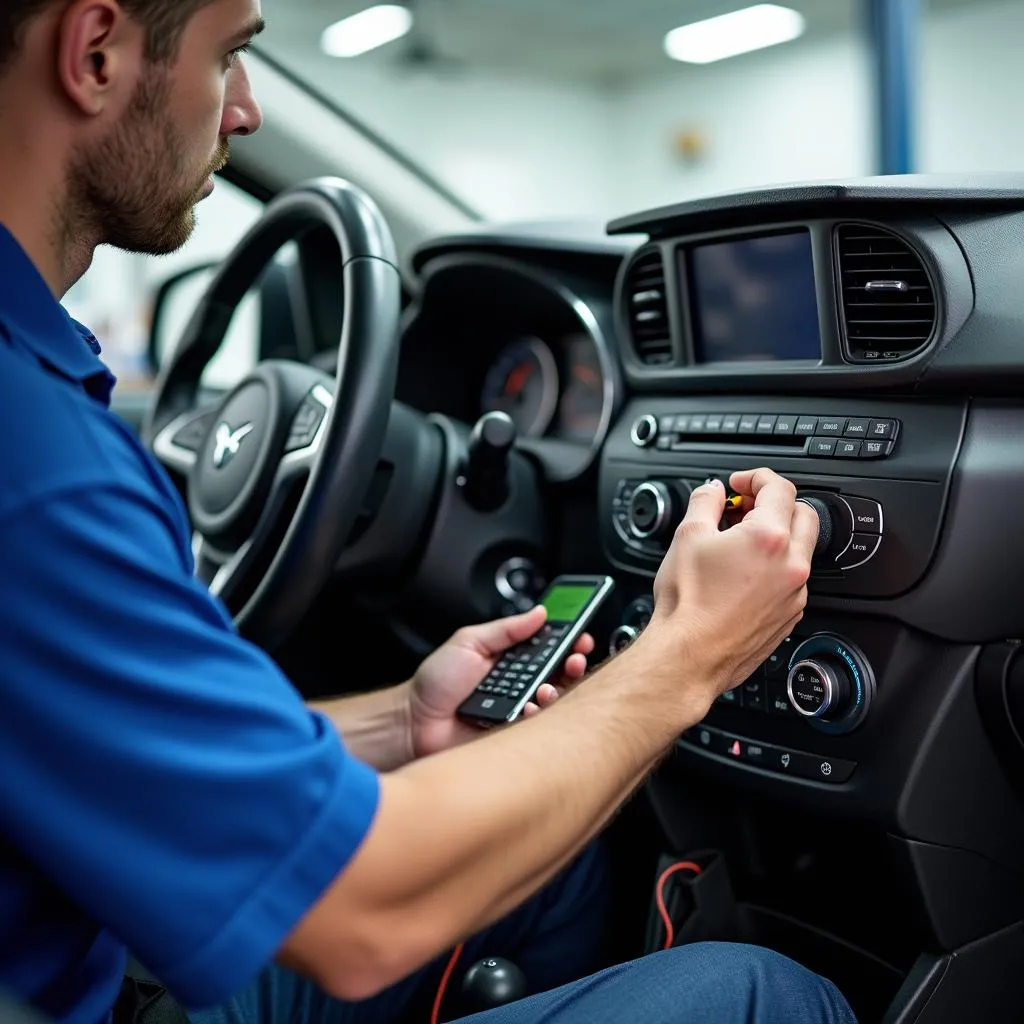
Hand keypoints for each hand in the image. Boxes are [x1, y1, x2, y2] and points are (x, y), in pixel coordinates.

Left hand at [408, 605, 594, 759]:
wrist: (412, 722)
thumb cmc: (434, 683)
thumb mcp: (469, 642)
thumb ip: (505, 629)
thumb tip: (539, 612)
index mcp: (511, 662)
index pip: (549, 650)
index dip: (568, 642)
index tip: (580, 635)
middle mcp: (519, 687)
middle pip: (559, 676)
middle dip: (573, 665)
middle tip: (574, 658)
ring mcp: (518, 712)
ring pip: (554, 703)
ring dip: (559, 691)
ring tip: (547, 686)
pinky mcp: (514, 737)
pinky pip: (538, 729)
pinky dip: (540, 717)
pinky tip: (531, 709)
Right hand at [647, 469, 816, 714]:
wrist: (690, 655)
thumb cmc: (688, 603)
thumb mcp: (687, 536)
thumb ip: (705, 502)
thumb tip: (713, 491)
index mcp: (769, 537)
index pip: (780, 488)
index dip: (757, 477)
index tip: (741, 482)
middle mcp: (791, 564)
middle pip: (804, 514)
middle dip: (777, 503)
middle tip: (747, 507)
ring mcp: (795, 593)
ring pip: (801, 549)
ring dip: (778, 536)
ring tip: (740, 542)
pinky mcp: (790, 615)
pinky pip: (792, 580)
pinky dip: (776, 567)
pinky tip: (744, 573)